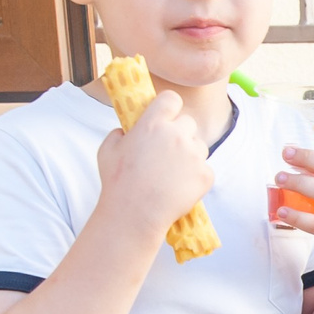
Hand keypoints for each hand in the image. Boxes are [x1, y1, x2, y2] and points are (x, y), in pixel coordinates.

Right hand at [97, 88, 213, 239]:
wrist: (134, 214)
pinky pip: (205, 169)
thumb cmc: (118, 182)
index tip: (167, 115)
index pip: (172, 98)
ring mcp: (194, 154)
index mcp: (153, 123)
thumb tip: (127, 130)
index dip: (169, 107)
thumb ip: (119, 133)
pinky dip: (196, 178)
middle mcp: (177, 134)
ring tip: (171, 174)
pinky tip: (179, 188)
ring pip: (199, 146)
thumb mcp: (107, 150)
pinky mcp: (206, 174)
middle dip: (180, 134)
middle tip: (167, 152)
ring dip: (190, 155)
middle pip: (188, 123)